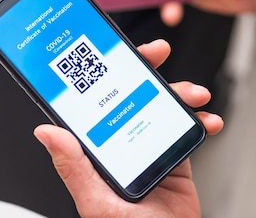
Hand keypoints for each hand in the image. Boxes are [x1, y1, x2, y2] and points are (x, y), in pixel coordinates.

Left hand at [34, 39, 223, 217]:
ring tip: (194, 96)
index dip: (105, 75)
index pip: (96, 104)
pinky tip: (208, 122)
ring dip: (181, 95)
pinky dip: (202, 122)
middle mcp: (122, 144)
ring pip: (162, 107)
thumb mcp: (96, 202)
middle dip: (147, 70)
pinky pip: (187, 130)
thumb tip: (47, 132)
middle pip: (131, 96)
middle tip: (158, 53)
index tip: (114, 54)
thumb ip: (73, 168)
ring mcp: (149, 148)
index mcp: (97, 152)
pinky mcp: (174, 157)